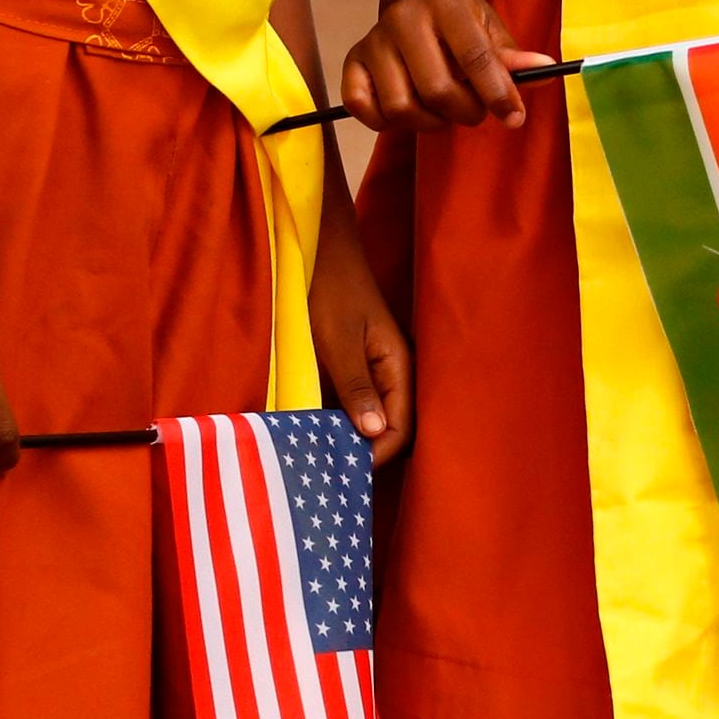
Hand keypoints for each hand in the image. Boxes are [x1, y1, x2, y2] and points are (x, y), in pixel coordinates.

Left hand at [306, 208, 413, 464]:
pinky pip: (356, 403)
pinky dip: (340, 420)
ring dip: (351, 438)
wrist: (318, 247)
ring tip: (322, 456)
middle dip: (366, 452)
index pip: (401, 427)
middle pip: (393, 428)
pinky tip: (317, 430)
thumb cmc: (328, 288)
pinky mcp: (357, 366)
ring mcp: (377, 370)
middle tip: (330, 470)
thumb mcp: (337, 339)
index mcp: (399, 366)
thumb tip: (372, 434)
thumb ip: (355, 385)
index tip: (344, 470)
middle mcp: (395, 372)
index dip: (376, 453)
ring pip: (373, 418)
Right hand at [339, 0, 550, 130]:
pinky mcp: (353, 61)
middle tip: (474, 111)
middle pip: (437, 90)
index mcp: (447, 5)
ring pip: (401, 107)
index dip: (498, 94)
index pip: (475, 57)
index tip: (515, 118)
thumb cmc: (463, 21)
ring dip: (430, 122)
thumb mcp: (492, 30)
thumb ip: (513, 57)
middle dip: (465, 113)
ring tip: (443, 111)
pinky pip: (362, 107)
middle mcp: (405, 18)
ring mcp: (375, 40)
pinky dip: (385, 122)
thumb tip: (546, 69)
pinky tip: (409, 110)